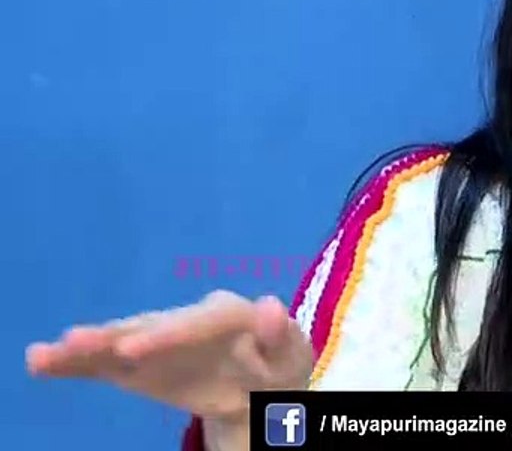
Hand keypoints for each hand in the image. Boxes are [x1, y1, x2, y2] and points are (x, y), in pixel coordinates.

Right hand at [25, 290, 312, 421]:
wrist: (260, 386)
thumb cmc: (279, 367)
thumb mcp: (290, 356)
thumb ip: (280, 337)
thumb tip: (270, 305)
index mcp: (229, 314)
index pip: (198, 322)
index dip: (167, 334)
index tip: (133, 348)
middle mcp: (187, 320)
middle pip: (151, 326)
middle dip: (114, 336)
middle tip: (74, 343)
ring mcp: (162, 341)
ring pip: (122, 341)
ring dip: (85, 349)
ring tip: (45, 354)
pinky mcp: (143, 364)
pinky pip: (109, 365)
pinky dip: (77, 365)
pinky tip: (42, 362)